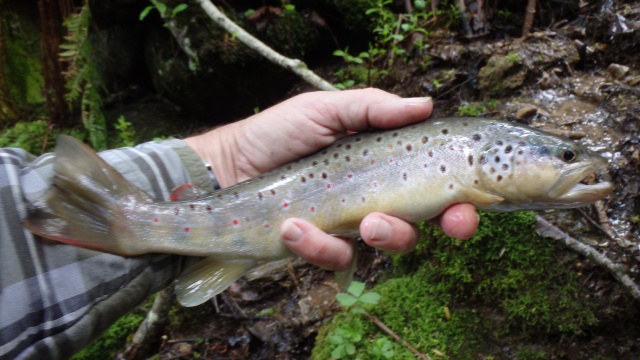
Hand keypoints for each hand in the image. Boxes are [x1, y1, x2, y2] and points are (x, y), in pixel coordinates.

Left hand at [184, 89, 478, 270]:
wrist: (226, 167)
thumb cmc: (276, 134)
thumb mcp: (323, 110)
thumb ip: (371, 108)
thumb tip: (425, 104)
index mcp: (382, 163)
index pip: (435, 183)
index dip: (461, 200)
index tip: (470, 207)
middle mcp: (374, 197)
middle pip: (427, 219)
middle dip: (447, 226)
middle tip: (449, 223)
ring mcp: (348, 226)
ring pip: (389, 243)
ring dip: (386, 234)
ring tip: (360, 221)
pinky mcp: (320, 247)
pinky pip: (336, 258)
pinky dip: (317, 245)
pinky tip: (292, 227)